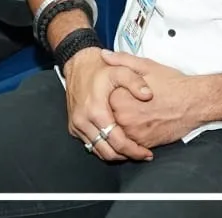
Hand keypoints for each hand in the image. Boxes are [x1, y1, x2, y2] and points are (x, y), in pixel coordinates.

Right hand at [63, 47, 153, 161]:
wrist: (78, 64)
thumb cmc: (100, 68)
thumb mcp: (121, 69)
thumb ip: (136, 82)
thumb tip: (148, 95)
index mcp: (96, 111)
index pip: (117, 142)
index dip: (134, 150)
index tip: (147, 153)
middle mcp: (83, 122)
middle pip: (107, 152)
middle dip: (126, 156)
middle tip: (142, 155)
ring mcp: (76, 126)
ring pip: (97, 151)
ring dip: (115, 155)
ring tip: (132, 151)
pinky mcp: (73, 127)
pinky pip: (90, 144)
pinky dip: (104, 147)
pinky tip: (117, 144)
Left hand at [102, 51, 203, 149]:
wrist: (194, 102)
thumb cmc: (171, 84)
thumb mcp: (146, 65)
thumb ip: (121, 60)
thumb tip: (104, 55)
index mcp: (118, 98)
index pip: (101, 101)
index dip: (108, 97)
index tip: (116, 94)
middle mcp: (122, 118)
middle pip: (107, 119)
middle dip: (113, 113)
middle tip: (127, 106)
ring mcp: (132, 134)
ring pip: (117, 134)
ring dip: (120, 128)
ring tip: (134, 117)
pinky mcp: (143, 144)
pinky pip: (129, 145)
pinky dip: (131, 139)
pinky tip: (139, 128)